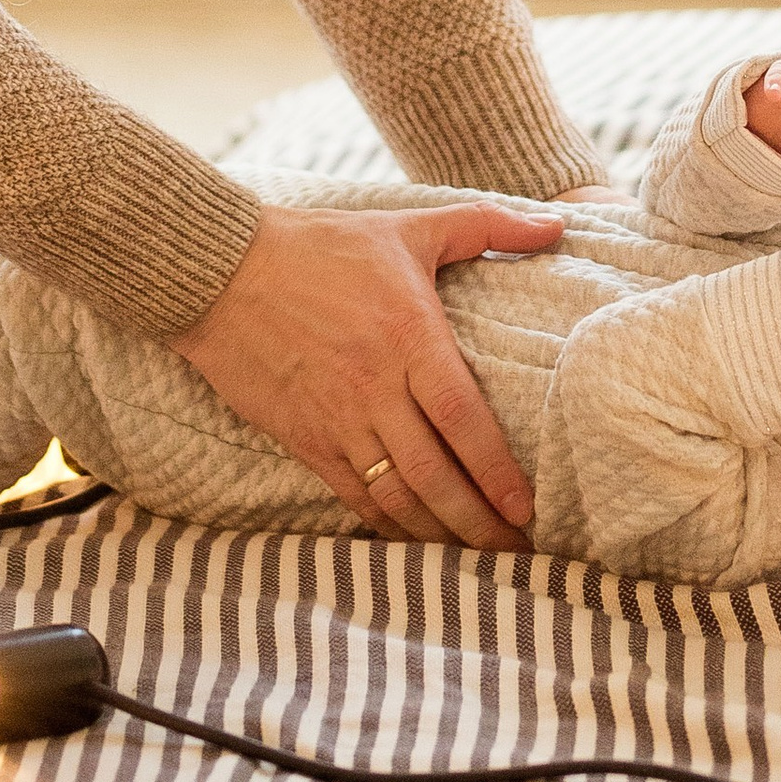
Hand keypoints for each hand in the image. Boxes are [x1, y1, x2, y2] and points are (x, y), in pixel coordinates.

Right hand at [174, 196, 562, 547]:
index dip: (497, 470)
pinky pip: (354, 495)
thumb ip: (488, 225)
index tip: (527, 507)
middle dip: (479, 521)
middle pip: (435, 473)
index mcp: (409, 336)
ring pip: (396, 495)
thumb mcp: (408, 225)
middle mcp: (375, 386)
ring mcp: (337, 418)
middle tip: (516, 552)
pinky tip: (415, 539)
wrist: (223, 272)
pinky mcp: (305, 438)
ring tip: (476, 558)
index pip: (463, 417)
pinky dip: (388, 526)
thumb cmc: (321, 246)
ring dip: (439, 534)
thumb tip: (557, 223)